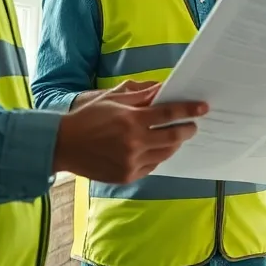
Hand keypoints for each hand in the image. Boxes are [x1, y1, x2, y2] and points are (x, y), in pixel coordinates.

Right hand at [53, 79, 206, 183]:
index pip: (169, 114)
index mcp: (131, 120)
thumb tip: (163, 89)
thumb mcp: (113, 100)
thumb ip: (140, 97)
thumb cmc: (87, 118)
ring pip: (165, 153)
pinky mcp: (127, 176)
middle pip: (173, 137)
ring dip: (174, 144)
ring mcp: (131, 162)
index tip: (203, 108)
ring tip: (175, 136)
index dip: (189, 110)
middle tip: (193, 125)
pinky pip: (152, 165)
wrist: (63, 145)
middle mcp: (134, 143)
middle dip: (187, 130)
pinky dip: (157, 156)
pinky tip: (156, 148)